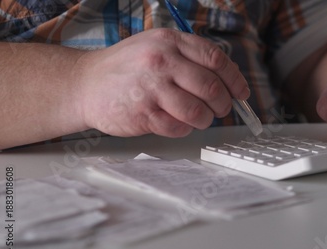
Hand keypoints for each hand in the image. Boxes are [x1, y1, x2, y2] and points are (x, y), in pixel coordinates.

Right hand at [75, 28, 248, 137]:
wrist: (84, 84)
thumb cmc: (125, 68)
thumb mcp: (156, 47)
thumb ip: (188, 57)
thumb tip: (225, 80)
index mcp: (169, 41)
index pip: (216, 59)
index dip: (235, 79)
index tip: (241, 92)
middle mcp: (162, 62)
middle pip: (212, 88)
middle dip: (223, 104)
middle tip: (221, 109)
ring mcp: (152, 88)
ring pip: (199, 111)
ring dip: (205, 119)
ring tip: (198, 118)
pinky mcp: (143, 114)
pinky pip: (179, 128)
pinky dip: (184, 129)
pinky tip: (175, 122)